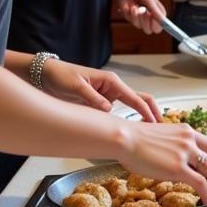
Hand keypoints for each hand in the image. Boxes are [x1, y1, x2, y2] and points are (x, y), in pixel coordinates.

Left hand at [39, 58, 164, 122]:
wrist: (45, 74)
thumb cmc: (60, 76)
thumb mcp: (75, 86)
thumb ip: (92, 98)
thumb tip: (109, 110)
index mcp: (111, 81)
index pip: (135, 98)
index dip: (146, 112)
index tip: (155, 123)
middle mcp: (113, 87)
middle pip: (140, 99)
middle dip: (151, 112)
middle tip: (160, 129)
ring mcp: (108, 94)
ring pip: (131, 105)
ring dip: (141, 116)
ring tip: (149, 132)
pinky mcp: (101, 101)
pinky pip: (118, 111)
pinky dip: (126, 120)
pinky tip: (130, 130)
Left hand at [115, 0, 166, 34]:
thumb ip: (155, 8)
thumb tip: (162, 19)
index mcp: (158, 10)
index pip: (163, 23)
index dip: (159, 23)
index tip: (153, 18)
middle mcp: (150, 16)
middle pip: (152, 29)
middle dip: (146, 21)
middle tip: (144, 11)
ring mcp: (141, 18)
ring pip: (140, 26)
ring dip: (136, 16)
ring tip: (135, 6)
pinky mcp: (132, 18)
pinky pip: (131, 21)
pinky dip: (129, 13)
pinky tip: (130, 6)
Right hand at [123, 124, 206, 204]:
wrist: (124, 138)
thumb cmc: (135, 139)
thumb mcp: (163, 136)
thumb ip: (174, 145)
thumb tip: (176, 159)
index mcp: (186, 131)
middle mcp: (190, 140)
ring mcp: (185, 153)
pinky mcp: (178, 168)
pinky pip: (201, 184)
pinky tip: (206, 200)